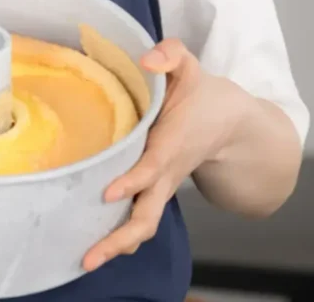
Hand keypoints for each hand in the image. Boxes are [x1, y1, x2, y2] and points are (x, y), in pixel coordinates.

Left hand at [83, 38, 251, 270]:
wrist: (230, 123)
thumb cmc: (201, 95)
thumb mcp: (189, 66)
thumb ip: (171, 55)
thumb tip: (148, 59)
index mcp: (171, 144)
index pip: (152, 168)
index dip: (133, 181)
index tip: (108, 193)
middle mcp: (165, 172)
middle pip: (146, 216)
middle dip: (119, 239)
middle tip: (88, 257)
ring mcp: (161, 186)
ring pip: (143, 224)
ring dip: (117, 245)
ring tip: (85, 261)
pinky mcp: (155, 191)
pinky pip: (140, 219)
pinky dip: (121, 235)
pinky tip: (96, 246)